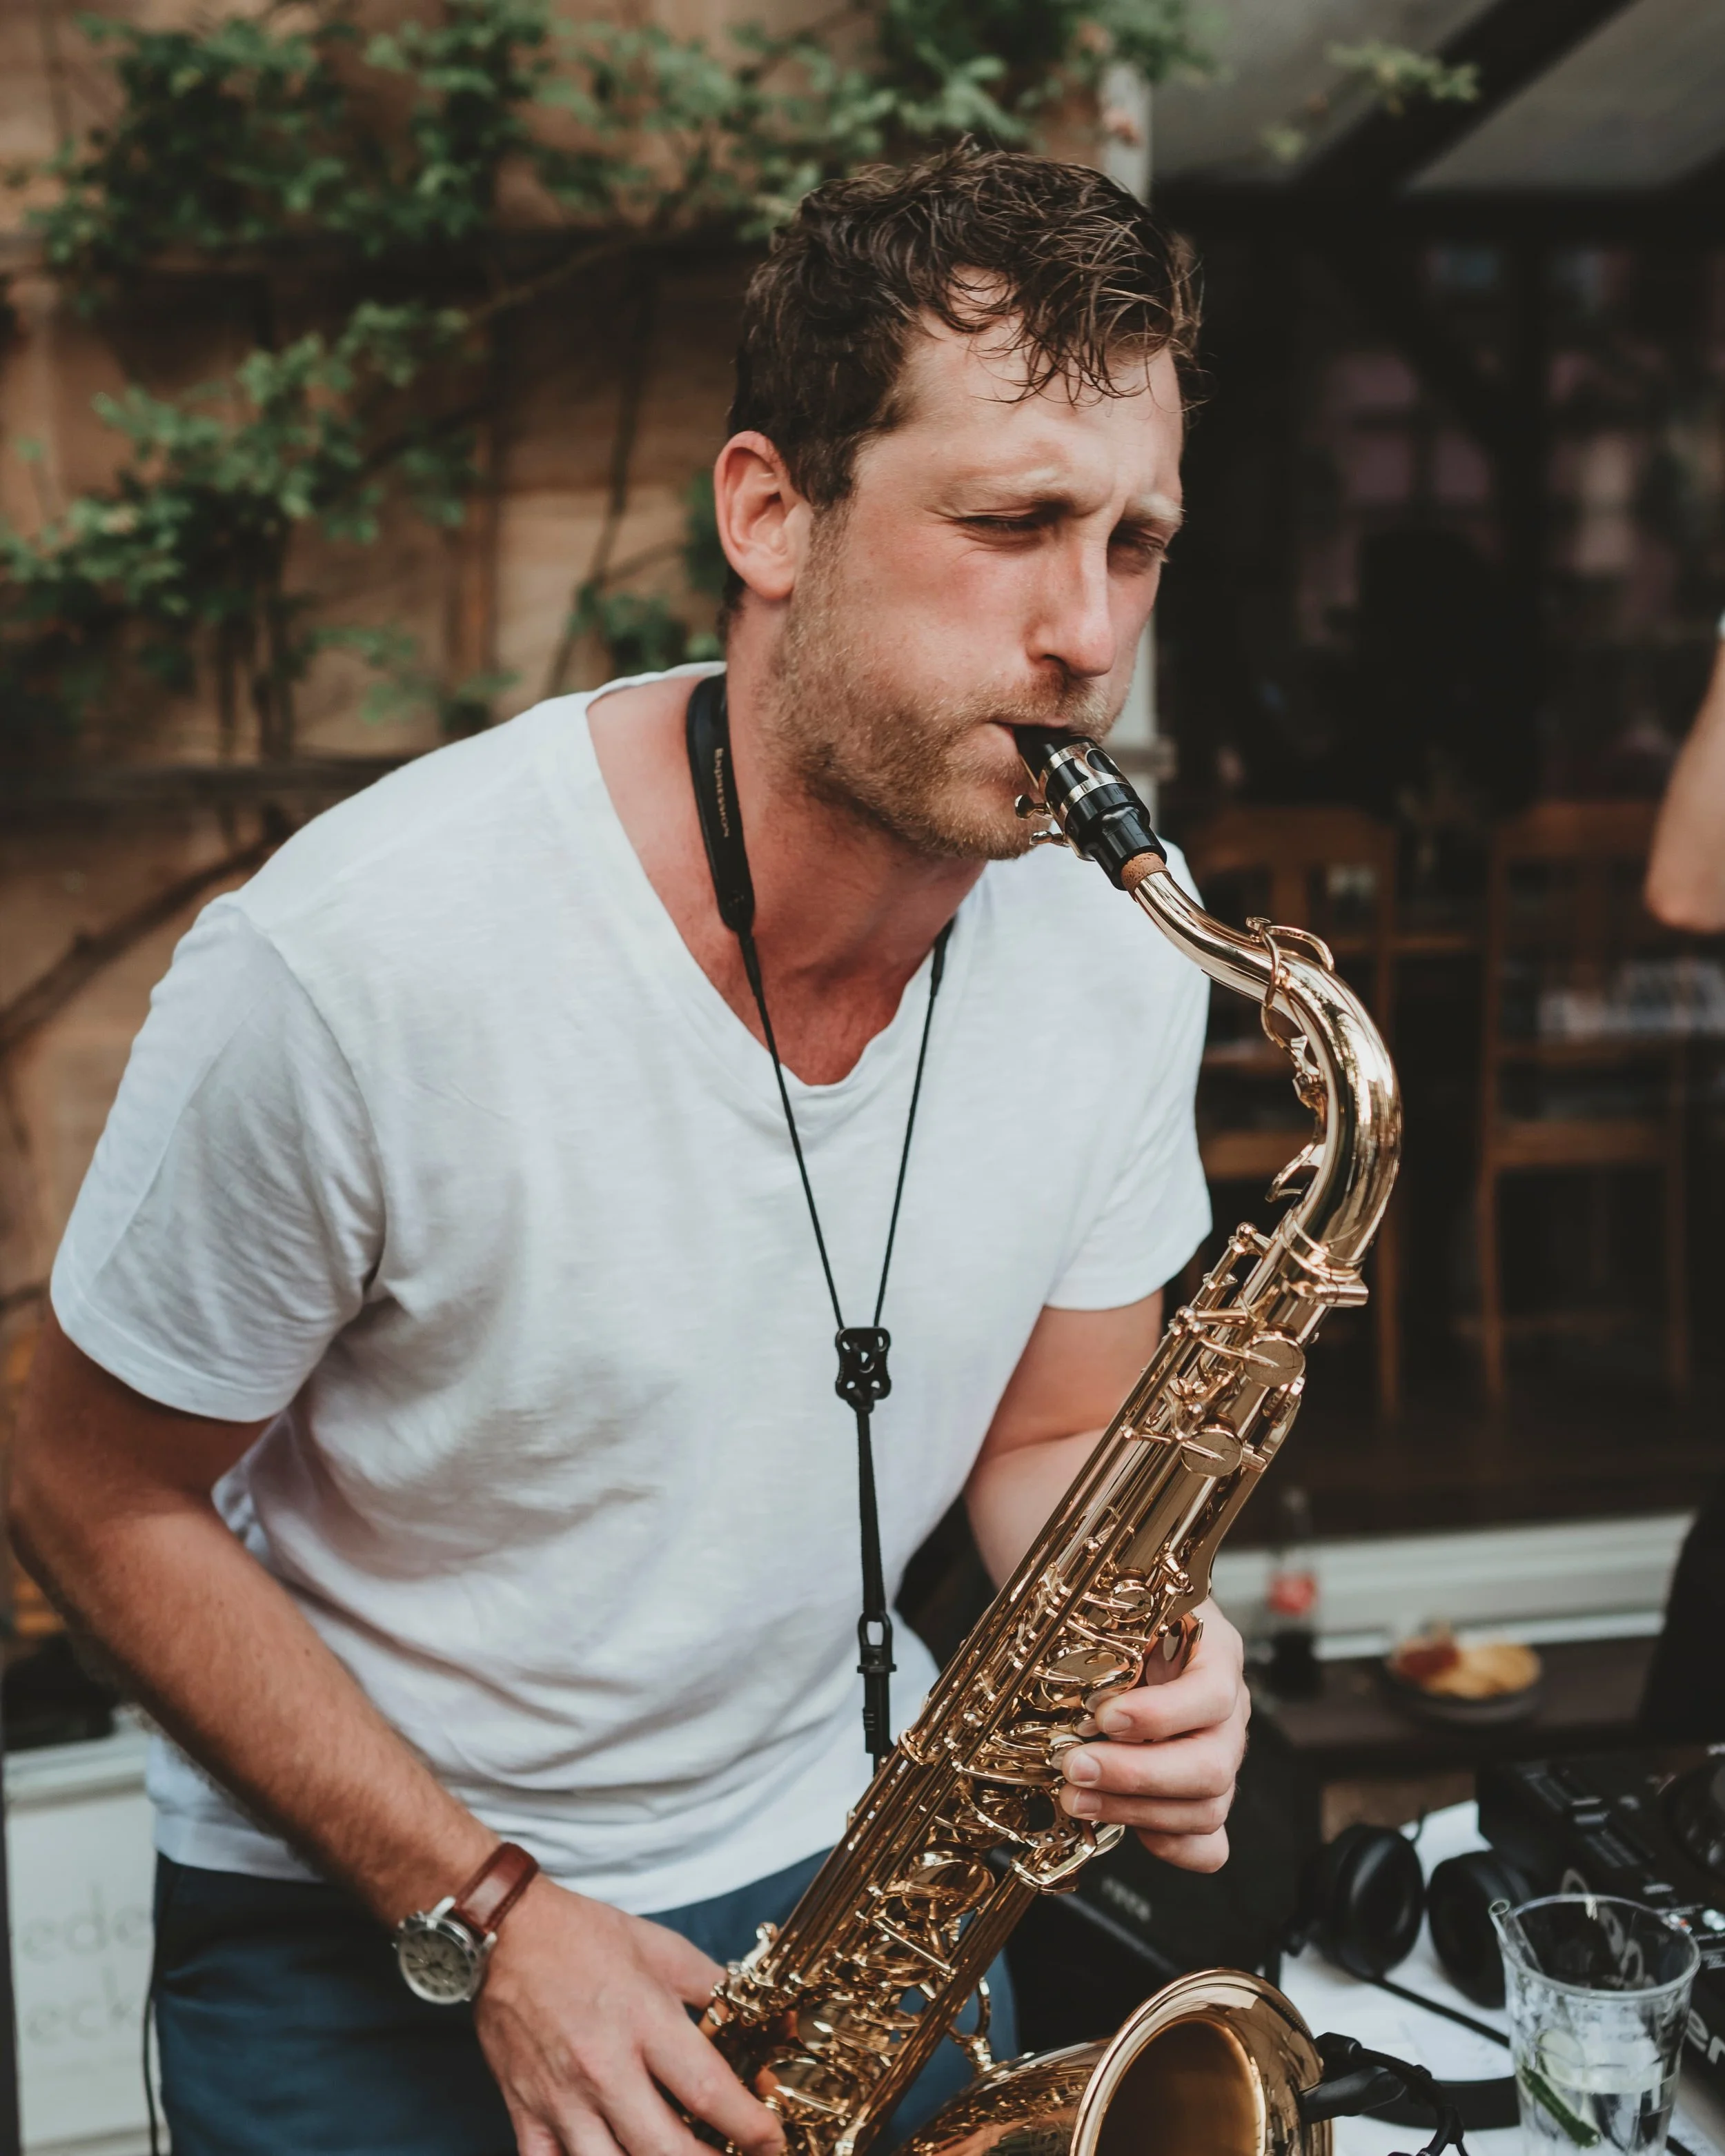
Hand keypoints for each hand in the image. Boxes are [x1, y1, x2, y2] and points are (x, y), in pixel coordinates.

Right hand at [475, 1878, 784, 2155]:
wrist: (505, 1932)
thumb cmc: (585, 1937)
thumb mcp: (662, 1948)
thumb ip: (712, 1986)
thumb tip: (757, 2016)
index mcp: (644, 2019)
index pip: (707, 2090)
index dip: (750, 2126)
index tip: (773, 2140)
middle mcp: (605, 2067)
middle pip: (666, 2149)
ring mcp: (561, 2097)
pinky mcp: (525, 2113)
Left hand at [1057, 1599, 1247, 1872]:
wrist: (1127, 1618)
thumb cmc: (1124, 1614)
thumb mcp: (1122, 1606)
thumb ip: (1109, 1636)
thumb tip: (1071, 1679)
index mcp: (1216, 1654)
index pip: (1211, 1695)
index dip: (1159, 1715)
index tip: (1103, 1716)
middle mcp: (1229, 1711)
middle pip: (1211, 1765)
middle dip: (1135, 1776)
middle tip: (1074, 1767)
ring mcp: (1221, 1756)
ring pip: (1205, 1808)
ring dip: (1133, 1810)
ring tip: (1075, 1796)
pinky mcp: (1203, 1795)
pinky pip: (1209, 1843)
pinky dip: (1170, 1846)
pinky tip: (1127, 1827)